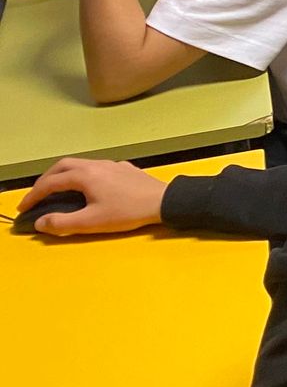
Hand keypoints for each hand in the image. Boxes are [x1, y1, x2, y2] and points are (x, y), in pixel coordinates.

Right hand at [15, 157, 166, 235]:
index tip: (23, 208)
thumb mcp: (91, 222)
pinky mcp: (124, 168)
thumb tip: (41, 222)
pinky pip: (95, 167)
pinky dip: (81, 175)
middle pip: (63, 165)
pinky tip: (87, 188)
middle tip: (37, 195)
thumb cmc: (127, 212)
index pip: (51, 183)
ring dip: (63, 175)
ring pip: (80, 163)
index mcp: (85, 176)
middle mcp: (96, 165)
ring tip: (57, 191)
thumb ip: (63, 223)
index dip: (33, 195)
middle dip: (45, 179)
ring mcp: (112, 164)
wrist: (163, 201)